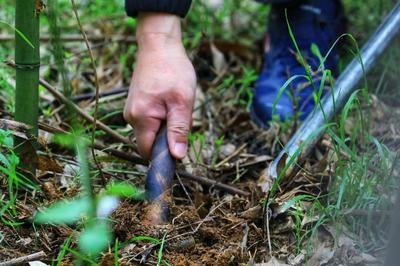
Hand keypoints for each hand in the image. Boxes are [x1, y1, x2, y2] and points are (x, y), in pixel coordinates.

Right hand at [124, 13, 195, 159]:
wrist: (159, 45)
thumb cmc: (173, 70)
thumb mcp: (182, 102)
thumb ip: (179, 130)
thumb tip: (177, 157)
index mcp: (141, 118)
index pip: (148, 152)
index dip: (164, 155)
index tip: (179, 146)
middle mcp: (131, 117)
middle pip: (151, 141)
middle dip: (168, 136)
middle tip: (181, 115)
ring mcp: (131, 110)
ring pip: (152, 130)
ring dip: (166, 125)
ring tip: (175, 104)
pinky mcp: (136, 104)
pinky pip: (150, 120)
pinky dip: (162, 116)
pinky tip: (169, 100)